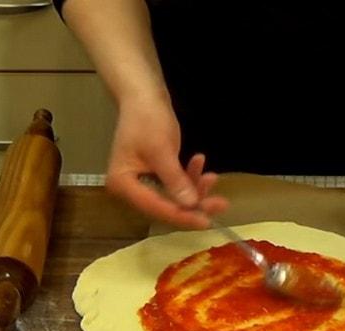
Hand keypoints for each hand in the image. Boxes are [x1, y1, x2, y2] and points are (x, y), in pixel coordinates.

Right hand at [104, 98, 228, 228]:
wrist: (144, 95)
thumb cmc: (147, 119)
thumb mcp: (162, 150)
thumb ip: (175, 180)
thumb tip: (191, 205)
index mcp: (122, 184)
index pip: (156, 208)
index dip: (182, 216)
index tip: (207, 221)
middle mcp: (129, 189)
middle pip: (166, 207)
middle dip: (194, 204)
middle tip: (221, 203)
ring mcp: (142, 182)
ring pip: (174, 197)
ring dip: (195, 189)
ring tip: (212, 176)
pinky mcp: (154, 176)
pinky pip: (175, 184)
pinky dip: (189, 177)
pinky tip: (199, 161)